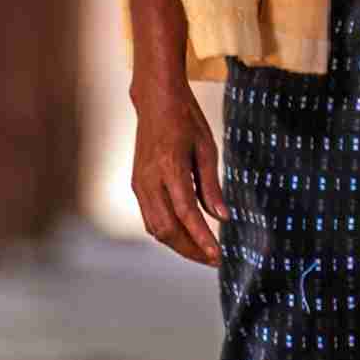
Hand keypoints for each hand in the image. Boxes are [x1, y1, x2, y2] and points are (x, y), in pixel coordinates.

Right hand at [128, 73, 224, 266]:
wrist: (155, 100)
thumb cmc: (185, 119)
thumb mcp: (206, 148)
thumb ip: (212, 186)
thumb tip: (222, 217)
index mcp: (170, 167)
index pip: (186, 213)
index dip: (201, 238)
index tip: (217, 255)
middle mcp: (150, 180)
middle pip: (166, 228)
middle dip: (190, 249)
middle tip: (213, 259)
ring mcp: (140, 183)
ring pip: (155, 227)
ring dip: (178, 244)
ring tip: (201, 251)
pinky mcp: (137, 184)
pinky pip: (149, 217)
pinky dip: (166, 231)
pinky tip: (184, 234)